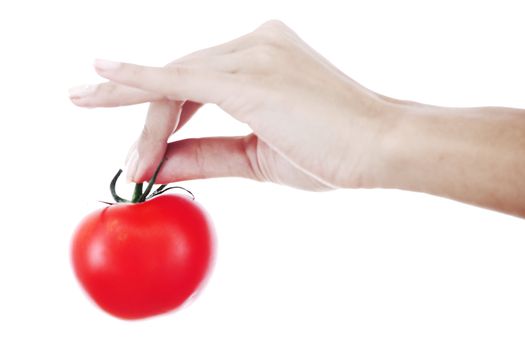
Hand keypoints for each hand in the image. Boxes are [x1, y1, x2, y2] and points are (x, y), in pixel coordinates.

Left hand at [69, 20, 393, 190]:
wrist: (382, 148)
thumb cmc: (333, 152)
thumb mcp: (256, 157)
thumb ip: (205, 155)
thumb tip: (158, 164)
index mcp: (260, 59)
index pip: (195, 83)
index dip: (161, 116)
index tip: (139, 144)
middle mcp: (253, 44)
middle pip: (179, 80)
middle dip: (143, 117)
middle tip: (118, 154)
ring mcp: (250, 53)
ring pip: (175, 83)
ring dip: (145, 123)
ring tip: (130, 165)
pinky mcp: (246, 74)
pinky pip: (179, 77)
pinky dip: (137, 78)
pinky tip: (101, 75)